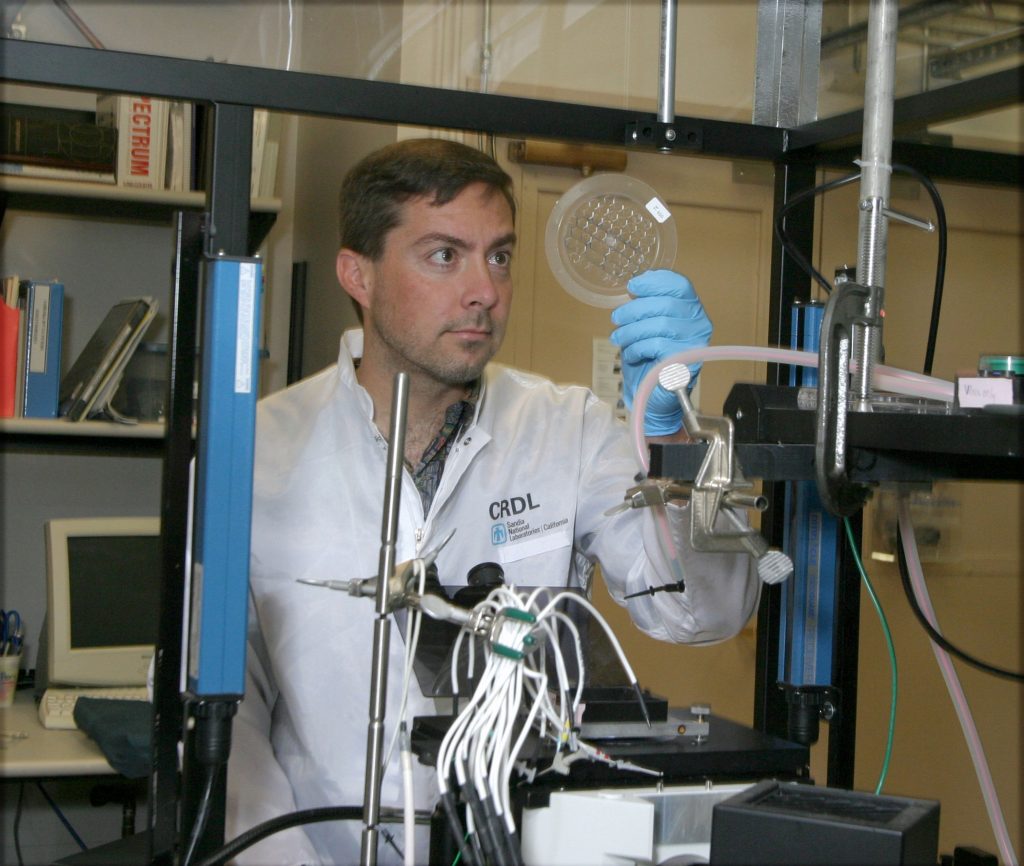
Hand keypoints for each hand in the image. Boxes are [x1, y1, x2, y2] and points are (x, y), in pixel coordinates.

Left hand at [610, 270, 711, 435]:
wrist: (653, 395)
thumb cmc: (651, 358)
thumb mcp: (647, 325)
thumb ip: (647, 306)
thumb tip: (635, 288)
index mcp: (692, 310)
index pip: (680, 285)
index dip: (655, 282)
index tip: (633, 287)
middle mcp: (699, 324)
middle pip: (665, 304)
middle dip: (634, 309)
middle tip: (616, 318)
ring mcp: (695, 343)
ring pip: (660, 324)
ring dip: (632, 330)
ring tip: (618, 338)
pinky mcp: (685, 361)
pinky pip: (656, 345)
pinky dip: (637, 348)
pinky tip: (630, 354)